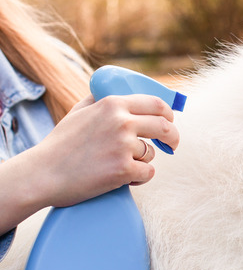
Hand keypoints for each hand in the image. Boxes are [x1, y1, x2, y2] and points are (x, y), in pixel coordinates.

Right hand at [24, 94, 179, 207]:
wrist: (42, 173)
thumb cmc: (60, 144)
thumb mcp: (78, 112)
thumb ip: (100, 99)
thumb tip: (116, 91)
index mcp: (113, 104)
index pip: (156, 104)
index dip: (169, 115)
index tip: (170, 123)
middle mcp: (122, 122)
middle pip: (165, 127)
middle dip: (172, 138)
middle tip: (171, 146)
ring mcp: (124, 146)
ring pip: (152, 153)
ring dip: (143, 161)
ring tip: (121, 166)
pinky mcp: (124, 170)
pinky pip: (148, 173)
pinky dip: (139, 178)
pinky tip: (124, 178)